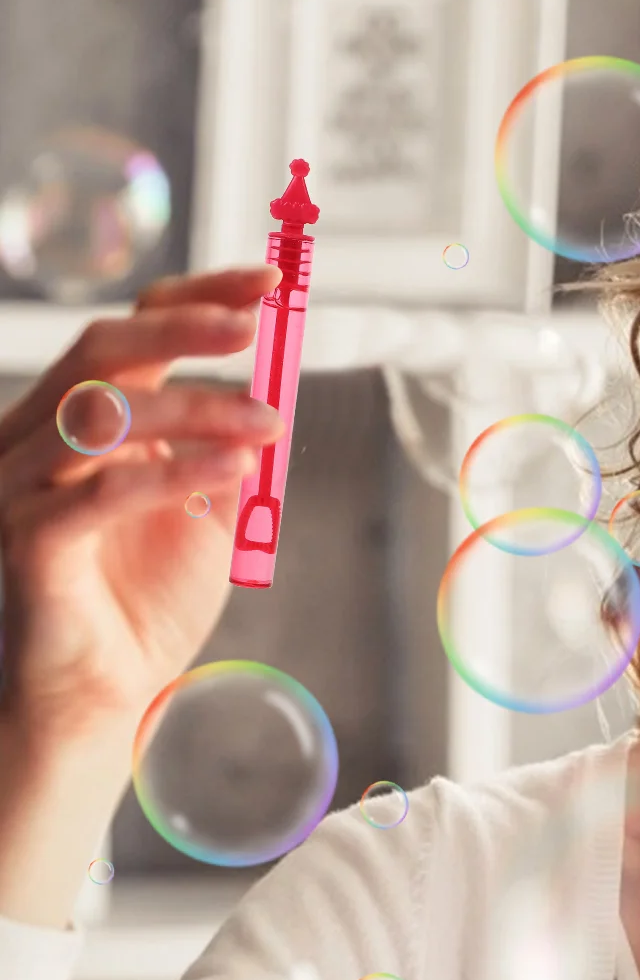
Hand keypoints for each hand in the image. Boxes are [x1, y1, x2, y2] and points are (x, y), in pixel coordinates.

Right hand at [0, 266, 284, 749]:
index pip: (130, 334)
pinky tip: (236, 466)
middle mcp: (39, 441)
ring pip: (104, 415)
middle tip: (258, 324)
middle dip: (185, 327)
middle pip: (104, 353)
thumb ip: (231, 459)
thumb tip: (274, 402)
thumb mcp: (210, 519)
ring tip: (270, 423)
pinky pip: (102, 492)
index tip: (269, 281)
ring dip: (198, 409)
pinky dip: (175, 472)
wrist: (101, 698)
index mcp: (84, 424)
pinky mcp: (28, 541)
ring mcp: (23, 487)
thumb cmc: (147, 605)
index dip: (196, 298)